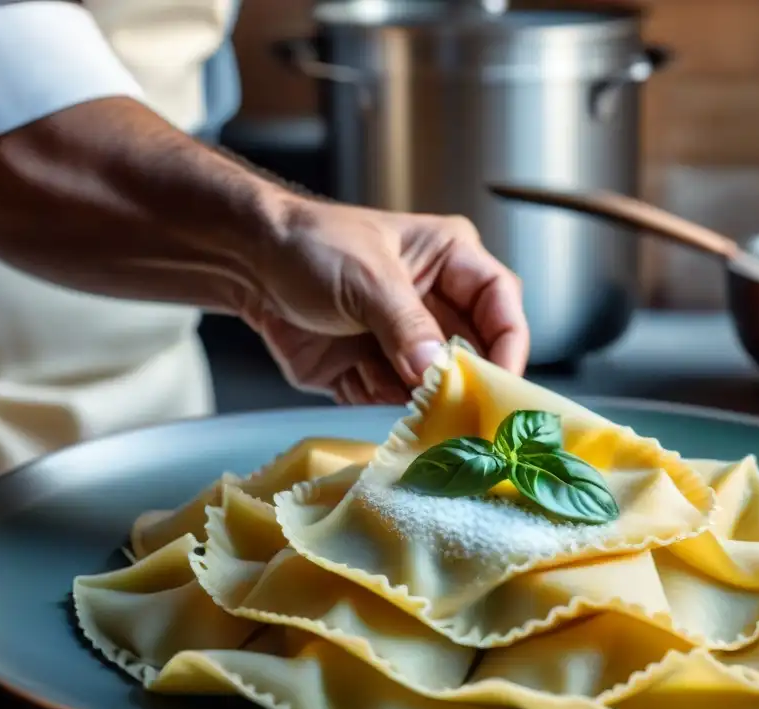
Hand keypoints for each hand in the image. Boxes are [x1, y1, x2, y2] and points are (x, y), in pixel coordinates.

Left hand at [238, 198, 529, 404]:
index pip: (501, 304)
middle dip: (468, 384)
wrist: (248, 265)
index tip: (502, 380)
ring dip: (428, 405)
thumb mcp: (367, 277)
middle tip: (465, 412)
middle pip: (477, 356)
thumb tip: (435, 371)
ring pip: (440, 389)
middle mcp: (437, 306)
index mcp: (451, 262)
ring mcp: (407, 345)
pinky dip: (388, 410)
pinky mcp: (376, 374)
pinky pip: (396, 406)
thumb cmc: (312, 246)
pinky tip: (369, 394)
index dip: (510, 343)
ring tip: (414, 408)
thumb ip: (405, 325)